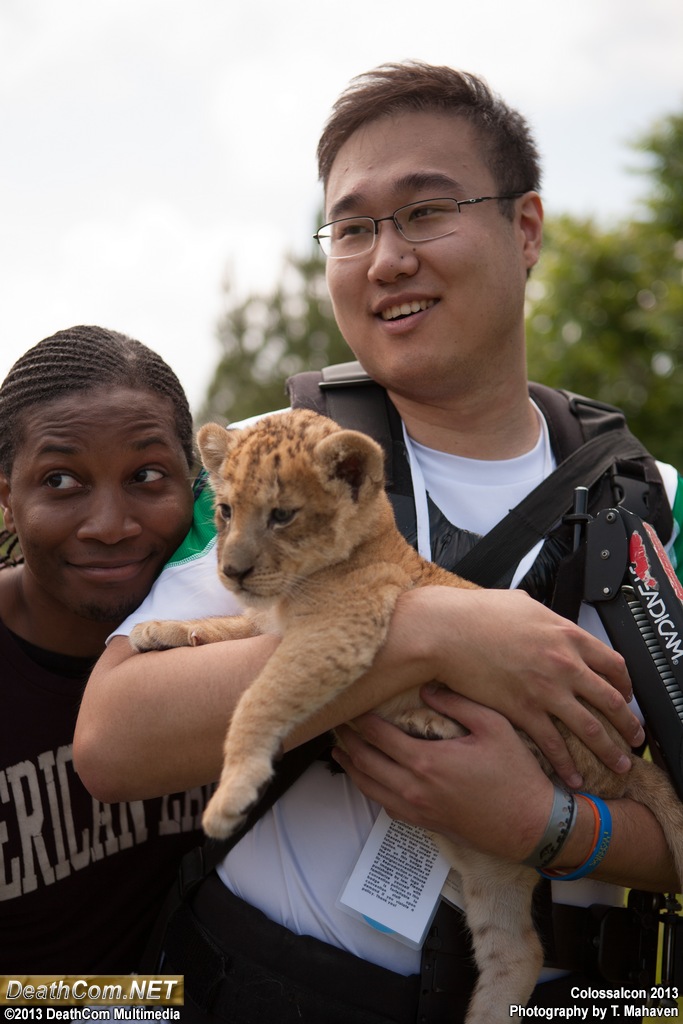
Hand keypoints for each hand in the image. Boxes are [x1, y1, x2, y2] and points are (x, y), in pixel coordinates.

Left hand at [333, 690, 554, 861]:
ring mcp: (417, 809)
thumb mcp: (493, 726)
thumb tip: (426, 688)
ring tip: (340, 752)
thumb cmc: (516, 774)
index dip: (359, 720)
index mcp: (426, 761)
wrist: (530, 825)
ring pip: (370, 788)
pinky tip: (369, 780)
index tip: (350, 706)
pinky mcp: (425, 823)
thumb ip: (457, 703)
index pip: (378, 736)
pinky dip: (370, 790)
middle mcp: (414, 787)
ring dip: (351, 769)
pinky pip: (386, 806)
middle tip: (336, 726)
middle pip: (365, 763)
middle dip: (347, 743)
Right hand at [392, 587, 641, 788]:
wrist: (446, 631)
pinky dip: (567, 763)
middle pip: (611, 700)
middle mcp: (565, 663)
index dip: (625, 684)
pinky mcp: (523, 710)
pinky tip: (574, 775)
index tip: (626, 695)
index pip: (613, 664)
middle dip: (628, 723)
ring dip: (609, 750)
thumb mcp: (521, 604)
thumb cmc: (476, 614)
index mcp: (567, 635)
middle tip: (635, 737)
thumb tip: (546, 620)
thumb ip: (543, 617)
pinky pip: (554, 743)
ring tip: (618, 764)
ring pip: (591, 727)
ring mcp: (546, 690)